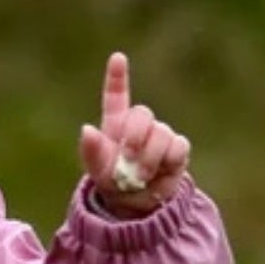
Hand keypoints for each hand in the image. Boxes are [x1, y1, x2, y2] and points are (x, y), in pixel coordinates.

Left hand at [78, 52, 190, 218]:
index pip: (116, 96)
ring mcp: (160, 135)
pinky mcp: (178, 149)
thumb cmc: (113, 182)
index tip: (117, 58)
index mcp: (116, 124)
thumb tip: (86, 129)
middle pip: (142, 114)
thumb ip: (91, 150)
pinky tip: (160, 173)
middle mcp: (139, 125)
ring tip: (139, 178)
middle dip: (134, 138)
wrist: (137, 205)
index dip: (117, 76)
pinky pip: (178, 147)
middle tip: (127, 162)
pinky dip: (167, 162)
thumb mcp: (97, 170)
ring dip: (148, 159)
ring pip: (161, 133)